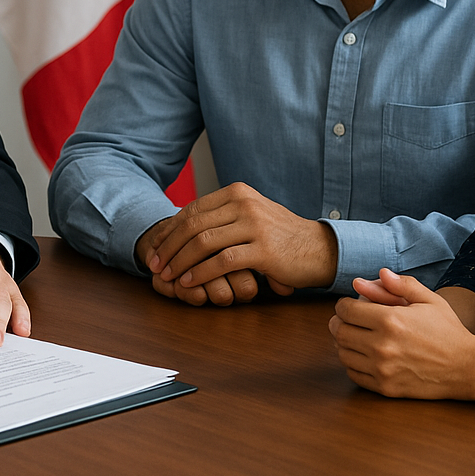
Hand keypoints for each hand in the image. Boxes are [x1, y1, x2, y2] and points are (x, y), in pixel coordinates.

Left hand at [142, 183, 336, 295]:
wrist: (319, 248)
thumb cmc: (280, 235)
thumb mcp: (250, 214)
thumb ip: (222, 215)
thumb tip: (183, 225)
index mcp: (237, 192)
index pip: (192, 209)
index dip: (169, 230)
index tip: (155, 247)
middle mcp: (244, 203)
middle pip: (193, 225)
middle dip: (169, 247)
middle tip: (155, 265)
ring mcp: (254, 225)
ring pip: (203, 243)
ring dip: (180, 262)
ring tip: (168, 277)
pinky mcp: (263, 250)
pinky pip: (222, 262)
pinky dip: (201, 273)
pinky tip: (190, 283)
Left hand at [328, 268, 474, 399]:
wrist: (467, 368)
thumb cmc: (448, 330)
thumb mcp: (428, 299)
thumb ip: (401, 284)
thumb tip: (379, 273)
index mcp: (390, 320)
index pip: (345, 310)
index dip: (343, 305)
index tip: (349, 305)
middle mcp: (382, 346)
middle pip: (340, 332)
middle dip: (340, 322)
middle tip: (347, 320)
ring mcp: (383, 370)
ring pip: (343, 354)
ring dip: (344, 343)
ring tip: (355, 337)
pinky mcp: (386, 389)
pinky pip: (354, 375)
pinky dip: (353, 364)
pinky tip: (363, 356)